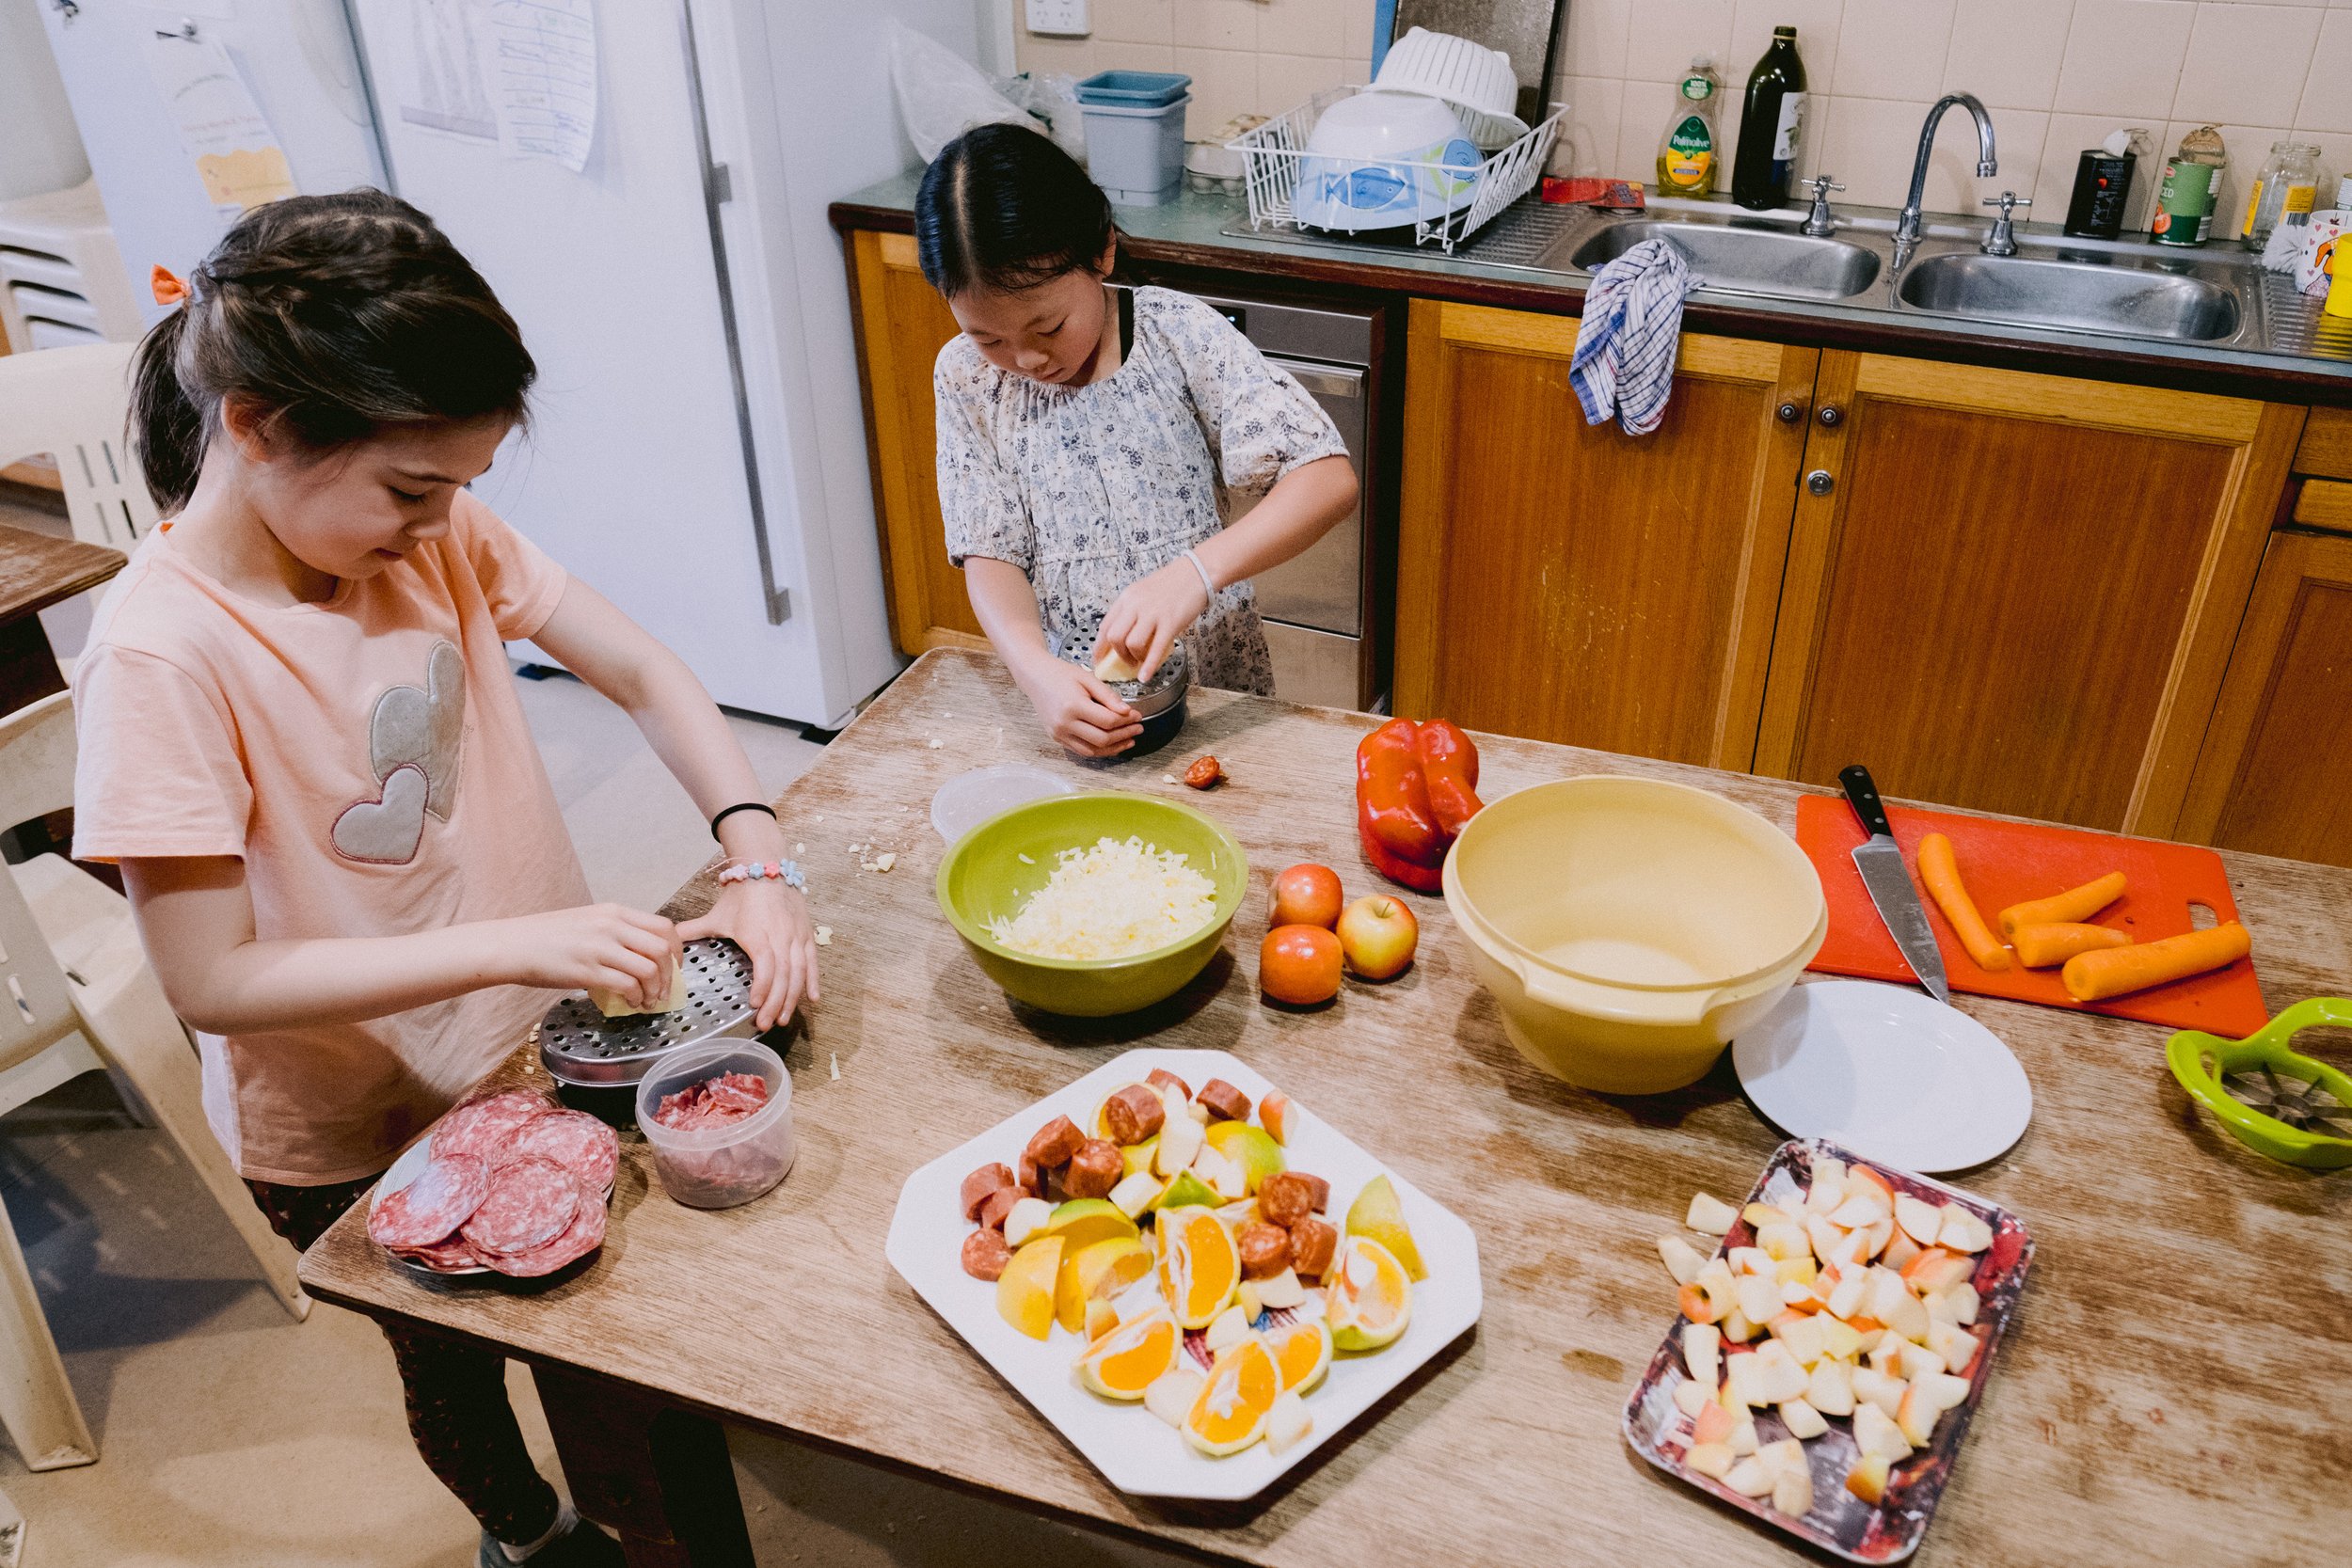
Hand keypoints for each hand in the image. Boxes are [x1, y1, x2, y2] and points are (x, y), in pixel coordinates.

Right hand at [495, 903, 679, 1008]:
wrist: (511, 945)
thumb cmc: (546, 937)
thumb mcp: (588, 921)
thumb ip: (616, 932)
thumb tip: (641, 954)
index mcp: (614, 912)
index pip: (664, 927)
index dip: (676, 950)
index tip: (674, 966)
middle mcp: (611, 926)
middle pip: (662, 948)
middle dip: (671, 974)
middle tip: (665, 989)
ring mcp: (599, 947)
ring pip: (650, 969)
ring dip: (655, 990)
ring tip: (648, 1001)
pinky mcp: (587, 970)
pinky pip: (627, 986)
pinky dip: (636, 998)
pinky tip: (631, 1003)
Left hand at [678, 878, 817, 1030]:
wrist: (767, 869)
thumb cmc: (741, 894)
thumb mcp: (717, 914)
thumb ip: (694, 930)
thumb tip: (670, 940)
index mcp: (756, 932)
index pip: (765, 964)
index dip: (762, 986)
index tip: (753, 1005)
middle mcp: (780, 935)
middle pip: (783, 974)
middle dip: (774, 1002)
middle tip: (764, 1024)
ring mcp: (796, 936)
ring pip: (799, 971)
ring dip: (792, 998)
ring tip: (782, 1018)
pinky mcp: (807, 934)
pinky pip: (812, 961)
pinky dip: (814, 981)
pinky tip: (813, 999)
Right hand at [1018, 655, 1141, 757]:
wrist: (1035, 677)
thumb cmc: (1061, 674)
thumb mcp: (1087, 678)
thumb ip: (1108, 696)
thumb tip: (1127, 712)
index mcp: (1073, 706)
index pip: (1107, 721)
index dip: (1127, 721)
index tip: (1137, 715)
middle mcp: (1064, 723)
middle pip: (1102, 739)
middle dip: (1124, 735)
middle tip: (1138, 729)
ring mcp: (1059, 734)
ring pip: (1093, 750)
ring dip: (1114, 747)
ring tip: (1129, 740)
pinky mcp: (1057, 738)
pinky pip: (1082, 750)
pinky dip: (1100, 750)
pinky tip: (1112, 744)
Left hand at [1093, 558, 1210, 682]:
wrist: (1197, 572)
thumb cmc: (1174, 583)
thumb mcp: (1144, 592)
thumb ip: (1133, 610)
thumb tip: (1127, 633)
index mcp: (1127, 598)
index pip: (1105, 626)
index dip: (1099, 647)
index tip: (1098, 659)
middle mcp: (1136, 605)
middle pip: (1114, 637)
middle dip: (1117, 655)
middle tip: (1125, 662)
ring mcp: (1153, 613)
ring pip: (1131, 643)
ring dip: (1133, 658)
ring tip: (1140, 662)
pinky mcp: (1170, 622)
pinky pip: (1155, 649)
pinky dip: (1148, 666)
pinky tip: (1146, 675)